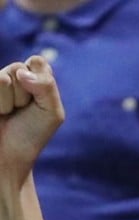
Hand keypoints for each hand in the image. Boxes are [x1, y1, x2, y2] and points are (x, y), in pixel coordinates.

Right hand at [0, 57, 63, 183]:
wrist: (7, 158)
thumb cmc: (31, 135)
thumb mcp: (52, 113)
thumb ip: (47, 87)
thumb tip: (22, 73)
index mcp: (31, 77)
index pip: (36, 62)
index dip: (39, 83)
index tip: (38, 104)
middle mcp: (9, 76)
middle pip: (18, 68)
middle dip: (23, 96)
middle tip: (19, 113)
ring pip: (2, 79)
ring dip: (9, 103)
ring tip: (6, 114)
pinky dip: (0, 105)